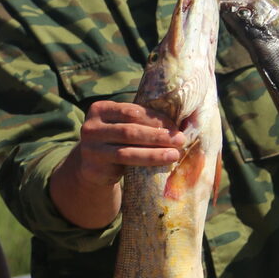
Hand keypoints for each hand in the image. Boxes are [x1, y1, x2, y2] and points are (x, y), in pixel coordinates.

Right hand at [73, 100, 187, 186]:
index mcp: (100, 109)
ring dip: (154, 152)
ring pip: (127, 150)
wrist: (93, 167)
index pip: (132, 111)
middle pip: (130, 130)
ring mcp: (90, 148)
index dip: (156, 119)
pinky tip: (160, 164)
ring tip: (174, 154)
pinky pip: (122, 165)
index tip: (176, 127)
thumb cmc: (117, 141)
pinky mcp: (92, 168)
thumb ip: (144, 120)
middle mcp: (90, 127)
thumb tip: (189, 119)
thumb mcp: (124, 126)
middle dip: (158, 136)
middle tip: (180, 140)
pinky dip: (144, 162)